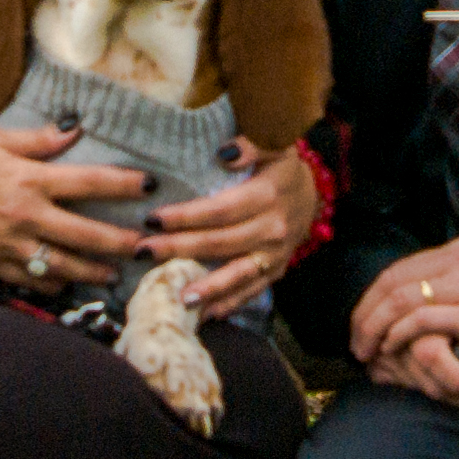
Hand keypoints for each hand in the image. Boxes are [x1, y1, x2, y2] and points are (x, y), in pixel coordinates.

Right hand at [0, 124, 148, 288]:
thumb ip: (36, 140)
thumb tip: (74, 131)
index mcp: (26, 179)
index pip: (87, 181)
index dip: (122, 184)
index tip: (148, 185)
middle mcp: (24, 215)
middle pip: (85, 234)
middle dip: (120, 242)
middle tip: (144, 246)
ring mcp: (8, 244)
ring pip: (62, 265)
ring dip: (92, 271)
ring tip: (114, 274)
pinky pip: (30, 281)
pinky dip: (51, 285)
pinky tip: (66, 284)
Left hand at [140, 146, 318, 319]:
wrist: (313, 194)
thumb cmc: (281, 166)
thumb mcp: (274, 144)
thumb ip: (251, 143)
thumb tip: (224, 153)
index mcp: (268, 195)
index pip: (220, 210)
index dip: (186, 216)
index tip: (154, 219)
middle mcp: (273, 228)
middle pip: (221, 243)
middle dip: (180, 248)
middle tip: (144, 251)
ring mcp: (276, 254)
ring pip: (237, 274)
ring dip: (207, 287)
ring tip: (179, 297)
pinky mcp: (276, 271)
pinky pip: (252, 290)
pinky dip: (229, 303)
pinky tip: (205, 314)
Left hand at [349, 239, 458, 402]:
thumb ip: (450, 286)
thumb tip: (409, 305)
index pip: (400, 269)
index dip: (371, 297)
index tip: (360, 324)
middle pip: (393, 281)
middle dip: (365, 313)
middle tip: (354, 342)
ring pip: (400, 298)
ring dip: (374, 327)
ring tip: (365, 350)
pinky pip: (421, 320)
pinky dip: (397, 335)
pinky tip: (390, 349)